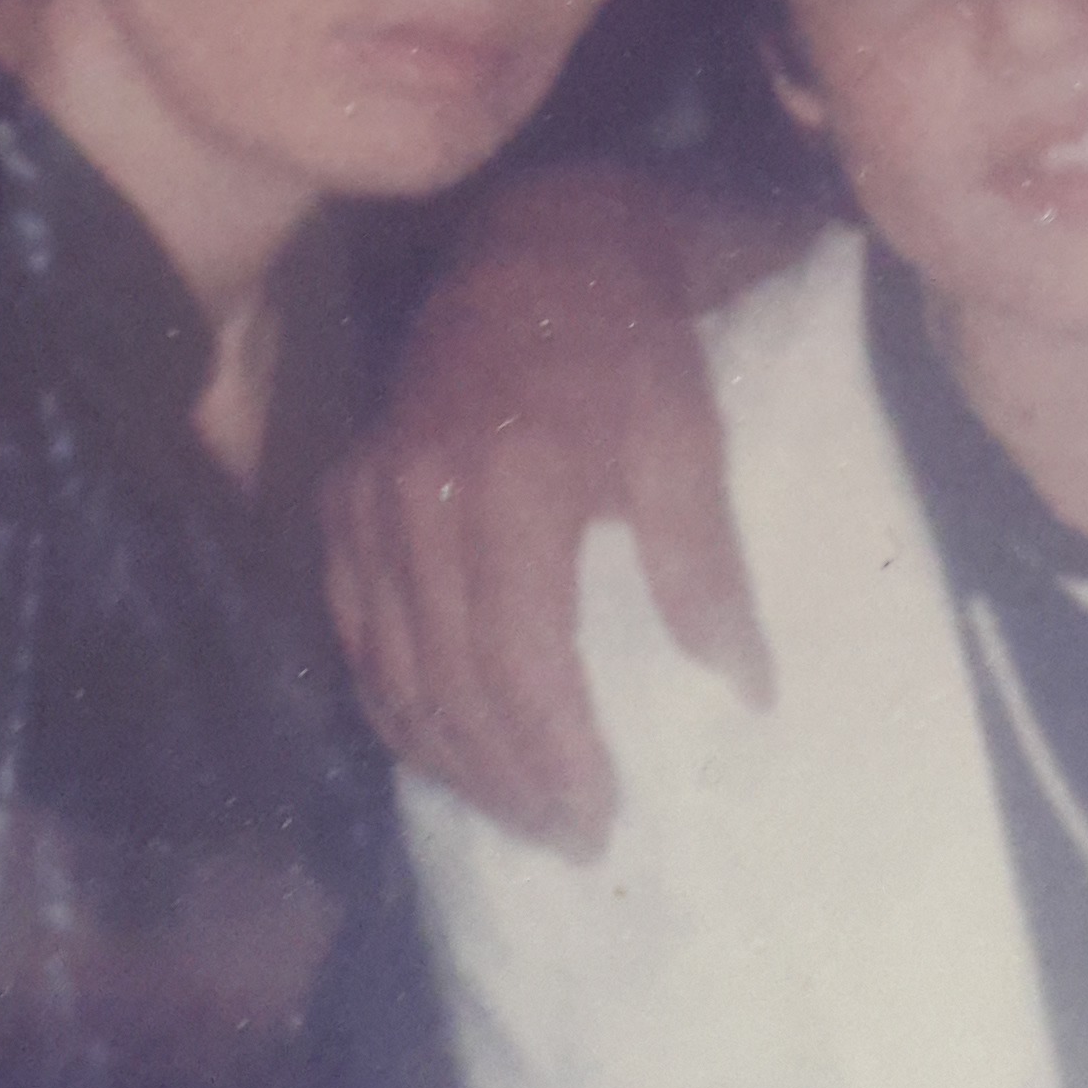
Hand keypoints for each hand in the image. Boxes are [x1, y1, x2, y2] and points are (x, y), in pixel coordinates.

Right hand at [323, 165, 783, 855]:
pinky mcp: (342, 500)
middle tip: (569, 839)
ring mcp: (367, 503)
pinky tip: (442, 746)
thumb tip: (746, 691)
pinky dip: (396, 702)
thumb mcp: (686, 442)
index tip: (601, 819)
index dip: (554, 757)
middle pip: (451, 687)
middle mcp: (418, 503)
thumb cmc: (629, 348)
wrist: (536, 249)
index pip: (519, 665)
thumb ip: (705, 569)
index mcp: (509, 488)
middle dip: (509, 779)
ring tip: (519, 811)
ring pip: (394, 673)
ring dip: (452, 758)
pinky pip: (356, 633)